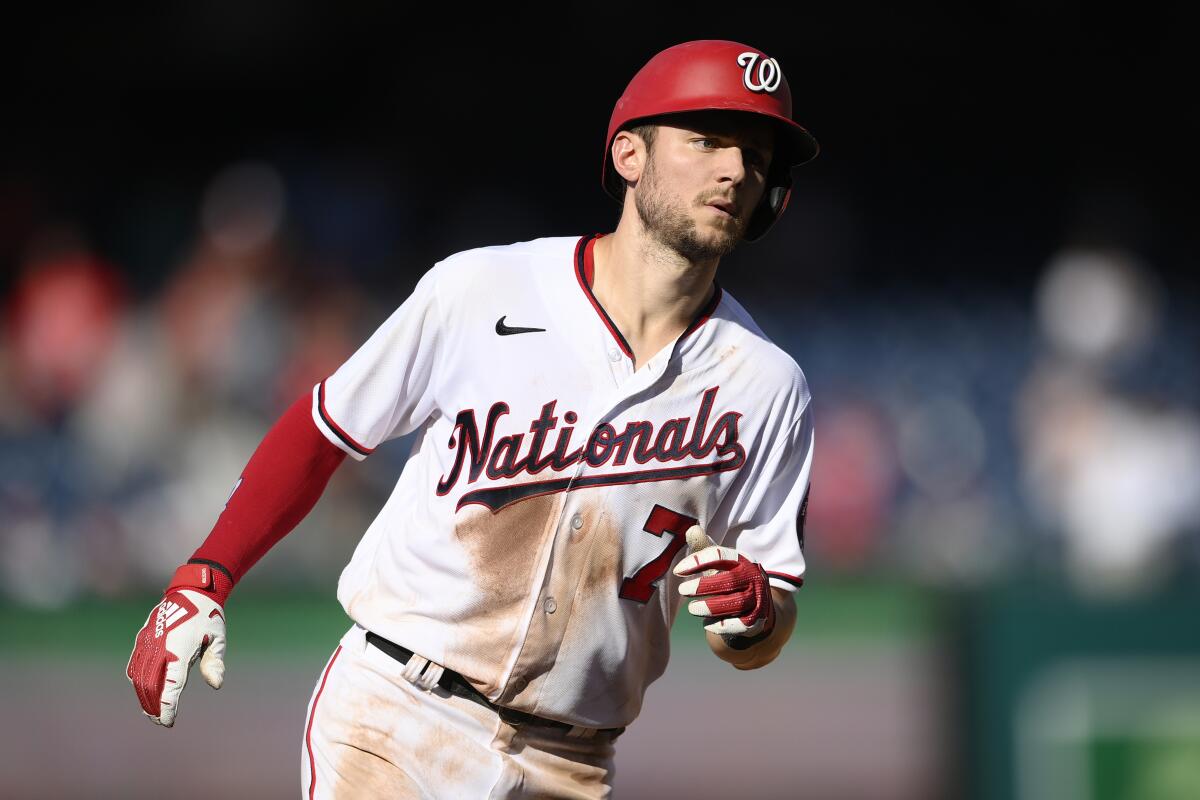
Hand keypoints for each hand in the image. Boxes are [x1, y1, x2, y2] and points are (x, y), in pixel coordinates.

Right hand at [126, 563, 229, 726]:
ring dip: (144, 697)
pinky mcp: (142, 638)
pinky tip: (145, 692)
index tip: (168, 723)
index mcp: (179, 649)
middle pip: (149, 686)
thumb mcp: (218, 639)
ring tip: (153, 712)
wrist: (192, 590)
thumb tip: (216, 685)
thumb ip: (214, 663)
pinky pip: (134, 665)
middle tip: (162, 721)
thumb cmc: (209, 616)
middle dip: (154, 707)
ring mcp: (147, 642)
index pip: (169, 686)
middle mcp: (159, 647)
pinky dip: (138, 681)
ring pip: (138, 678)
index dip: (167, 708)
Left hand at [673, 526, 774, 637]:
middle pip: (729, 581)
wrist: (757, 607)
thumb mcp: (720, 563)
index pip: (720, 556)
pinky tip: (706, 623)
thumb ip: (705, 548)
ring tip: (692, 609)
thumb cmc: (730, 579)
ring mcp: (758, 599)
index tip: (677, 571)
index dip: (697, 561)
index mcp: (743, 560)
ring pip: (735, 603)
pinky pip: (739, 624)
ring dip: (710, 606)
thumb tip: (691, 529)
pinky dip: (721, 624)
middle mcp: (754, 577)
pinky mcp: (757, 621)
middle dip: (703, 586)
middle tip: (682, 590)